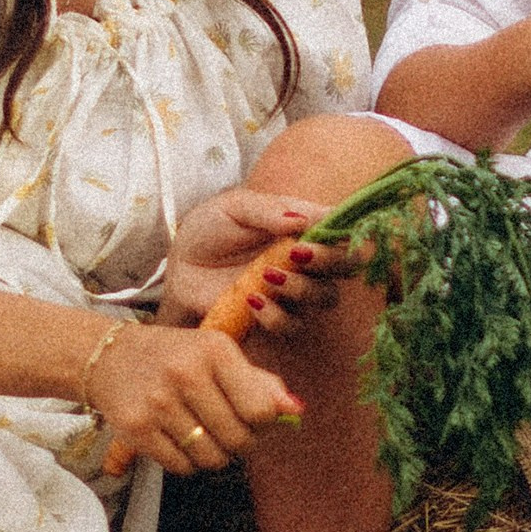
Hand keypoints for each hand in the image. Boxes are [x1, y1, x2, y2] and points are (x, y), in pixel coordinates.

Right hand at [85, 318, 302, 475]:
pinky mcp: (136, 429)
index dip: (263, 423)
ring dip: (213, 454)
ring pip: (211, 457)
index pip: (261, 410)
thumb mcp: (217, 356)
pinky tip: (178, 440)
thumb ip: (259, 382)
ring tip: (201, 433)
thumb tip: (296, 410)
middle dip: (240, 443)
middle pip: (238, 439)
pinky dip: (187, 462)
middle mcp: (186, 374)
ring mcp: (158, 403)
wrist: (108, 357)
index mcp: (214, 350)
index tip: (252, 417)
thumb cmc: (175, 358)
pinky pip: (182, 467)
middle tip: (227, 431)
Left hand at [160, 187, 344, 332]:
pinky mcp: (274, 316)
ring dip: (302, 287)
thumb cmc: (212, 227)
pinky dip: (277, 315)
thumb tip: (303, 219)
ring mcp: (294, 290)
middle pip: (347, 265)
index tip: (325, 229)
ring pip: (325, 297)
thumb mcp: (235, 207)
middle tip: (299, 252)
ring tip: (267, 274)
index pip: (345, 228)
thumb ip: (267, 210)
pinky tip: (252, 299)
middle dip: (330, 259)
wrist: (181, 263)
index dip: (349, 230)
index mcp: (307, 226)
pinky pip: (292, 325)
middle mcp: (309, 259)